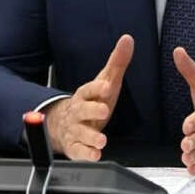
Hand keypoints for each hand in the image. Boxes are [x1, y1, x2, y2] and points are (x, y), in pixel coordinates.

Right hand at [44, 34, 132, 160]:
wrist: (65, 123)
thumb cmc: (92, 101)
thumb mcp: (106, 81)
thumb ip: (117, 62)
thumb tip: (128, 39)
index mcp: (86, 94)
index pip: (90, 89)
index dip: (98, 88)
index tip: (107, 86)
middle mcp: (79, 111)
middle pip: (83, 110)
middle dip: (93, 110)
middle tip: (104, 111)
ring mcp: (76, 129)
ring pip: (81, 132)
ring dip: (91, 136)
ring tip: (102, 140)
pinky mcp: (75, 146)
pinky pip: (78, 151)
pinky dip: (86, 154)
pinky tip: (96, 154)